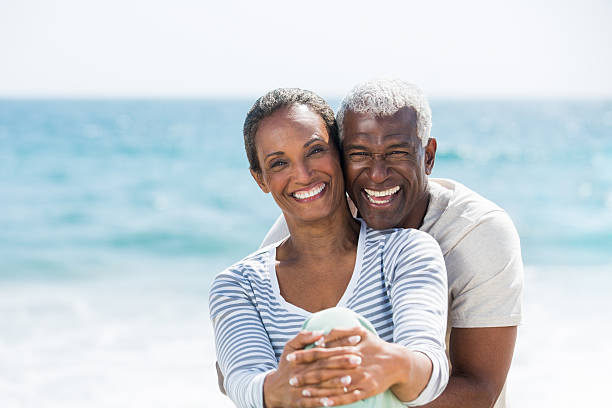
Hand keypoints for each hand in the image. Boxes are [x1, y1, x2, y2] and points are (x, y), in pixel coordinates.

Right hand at [264, 330, 363, 407]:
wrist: (273, 389)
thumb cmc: (286, 365)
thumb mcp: (289, 347)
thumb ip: (303, 337)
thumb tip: (320, 332)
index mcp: (302, 357)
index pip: (323, 349)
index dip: (339, 343)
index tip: (356, 339)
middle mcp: (301, 371)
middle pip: (323, 366)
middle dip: (341, 362)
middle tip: (358, 359)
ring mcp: (300, 387)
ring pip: (319, 385)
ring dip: (334, 383)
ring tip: (350, 379)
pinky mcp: (298, 401)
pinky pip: (311, 402)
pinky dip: (321, 402)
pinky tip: (333, 402)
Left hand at [284, 326, 401, 404]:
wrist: (398, 361)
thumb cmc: (376, 346)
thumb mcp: (360, 332)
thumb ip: (340, 332)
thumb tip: (321, 336)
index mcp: (348, 348)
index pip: (321, 352)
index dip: (304, 355)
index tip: (289, 358)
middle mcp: (352, 363)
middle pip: (325, 370)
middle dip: (306, 375)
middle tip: (291, 379)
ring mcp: (359, 378)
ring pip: (334, 385)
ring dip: (317, 390)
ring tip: (302, 393)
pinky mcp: (366, 390)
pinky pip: (348, 397)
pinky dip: (335, 400)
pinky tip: (323, 403)